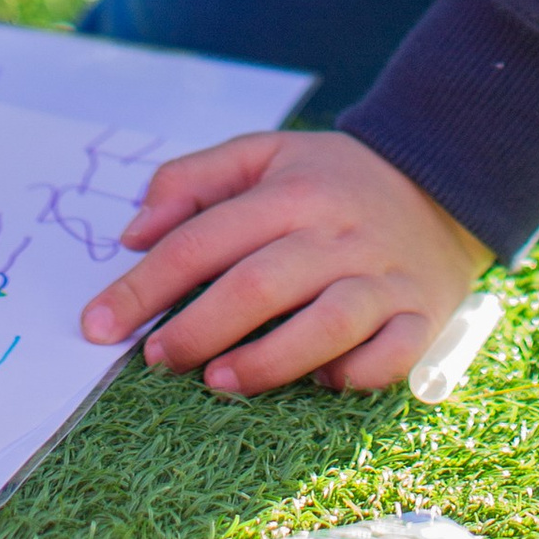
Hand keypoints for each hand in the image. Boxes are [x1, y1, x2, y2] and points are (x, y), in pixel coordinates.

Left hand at [78, 127, 486, 396]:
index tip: (99, 324)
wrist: (440, 184)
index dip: (144, 285)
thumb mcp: (264, 155)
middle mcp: (336, 234)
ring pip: (325, 327)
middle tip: (156, 359)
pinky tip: (319, 382)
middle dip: (196, 329)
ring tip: (218, 381)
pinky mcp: (421, 317)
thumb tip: (133, 234)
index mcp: (292, 190)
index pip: (204, 238)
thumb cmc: (331, 180)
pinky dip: (353, 375)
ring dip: (265, 362)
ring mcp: (383, 278)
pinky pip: (388, 357)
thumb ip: (192, 181)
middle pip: (259, 284)